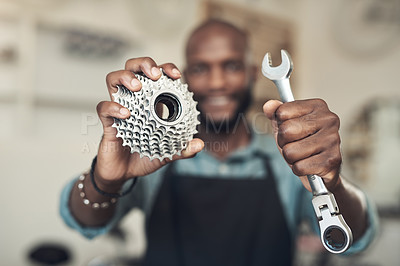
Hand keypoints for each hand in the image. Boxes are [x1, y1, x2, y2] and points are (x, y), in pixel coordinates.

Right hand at [95, 57, 203, 190]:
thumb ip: (183, 149)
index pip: (157, 76)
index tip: (176, 75)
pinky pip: (104, 108)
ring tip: (137, 86)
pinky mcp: (107, 121)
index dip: (166, 69)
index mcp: (152, 103)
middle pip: (133, 68)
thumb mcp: (167, 153)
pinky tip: (126, 114)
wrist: (123, 174)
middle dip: (143, 64)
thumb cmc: (144, 158)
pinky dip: (113, 107)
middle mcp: (134, 100)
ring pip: (113, 79)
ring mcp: (118, 108)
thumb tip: (199, 145)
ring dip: (125, 77)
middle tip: (155, 75)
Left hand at [263, 99, 341, 191]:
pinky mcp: (332, 160)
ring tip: (302, 155)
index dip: (280, 125)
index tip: (291, 129)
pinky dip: (299, 169)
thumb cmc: (302, 143)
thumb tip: (268, 106)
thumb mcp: (285, 125)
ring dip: (291, 158)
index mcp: (317, 106)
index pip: (282, 112)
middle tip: (295, 144)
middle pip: (285, 131)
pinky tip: (309, 165)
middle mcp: (328, 119)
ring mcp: (332, 139)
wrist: (320, 169)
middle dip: (284, 143)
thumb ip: (275, 113)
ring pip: (290, 152)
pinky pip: (299, 167)